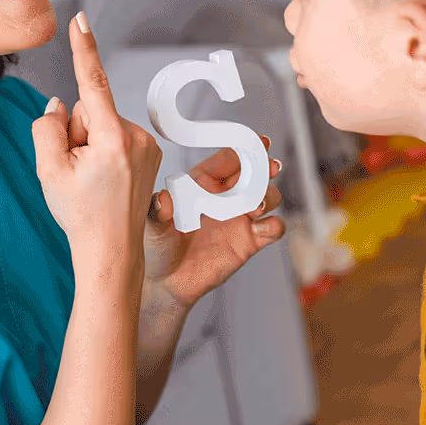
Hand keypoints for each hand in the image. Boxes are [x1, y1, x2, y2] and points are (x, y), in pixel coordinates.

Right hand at [31, 14, 162, 278]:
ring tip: (92, 180)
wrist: (111, 251)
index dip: (84, 49)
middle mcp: (136, 137)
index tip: (80, 20)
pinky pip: (116, 136)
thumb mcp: (48, 170)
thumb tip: (60, 104)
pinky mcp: (151, 153)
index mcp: (112, 139)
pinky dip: (105, 151)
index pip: (93, 83)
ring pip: (103, 123)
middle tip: (76, 171)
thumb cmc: (80, 214)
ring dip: (91, 144)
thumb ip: (47, 128)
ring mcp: (148, 146)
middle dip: (77, 131)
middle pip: (91, 109)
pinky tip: (105, 179)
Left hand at [141, 135, 284, 309]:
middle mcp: (225, 196)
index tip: (259, 142)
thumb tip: (162, 200)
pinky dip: (274, 225)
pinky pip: (273, 228)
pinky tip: (260, 229)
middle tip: (269, 168)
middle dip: (266, 167)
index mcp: (204, 181)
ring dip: (268, 196)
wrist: (166, 282)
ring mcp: (240, 218)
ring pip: (269, 196)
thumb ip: (156, 210)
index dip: (246, 147)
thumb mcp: (152, 225)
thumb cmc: (157, 246)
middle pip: (255, 173)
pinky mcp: (249, 241)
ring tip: (254, 207)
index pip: (229, 158)